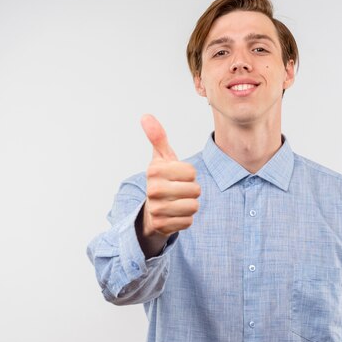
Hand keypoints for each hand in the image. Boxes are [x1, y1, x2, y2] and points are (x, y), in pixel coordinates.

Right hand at [140, 115, 200, 242]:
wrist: (151, 212)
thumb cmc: (162, 181)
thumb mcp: (161, 159)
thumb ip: (158, 138)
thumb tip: (146, 116)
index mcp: (154, 170)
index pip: (191, 172)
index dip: (189, 175)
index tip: (178, 177)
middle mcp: (152, 189)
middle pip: (195, 189)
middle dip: (192, 191)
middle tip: (179, 192)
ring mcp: (156, 209)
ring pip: (193, 206)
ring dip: (190, 206)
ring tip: (178, 203)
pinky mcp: (161, 225)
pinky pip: (188, 221)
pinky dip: (185, 219)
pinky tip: (175, 216)